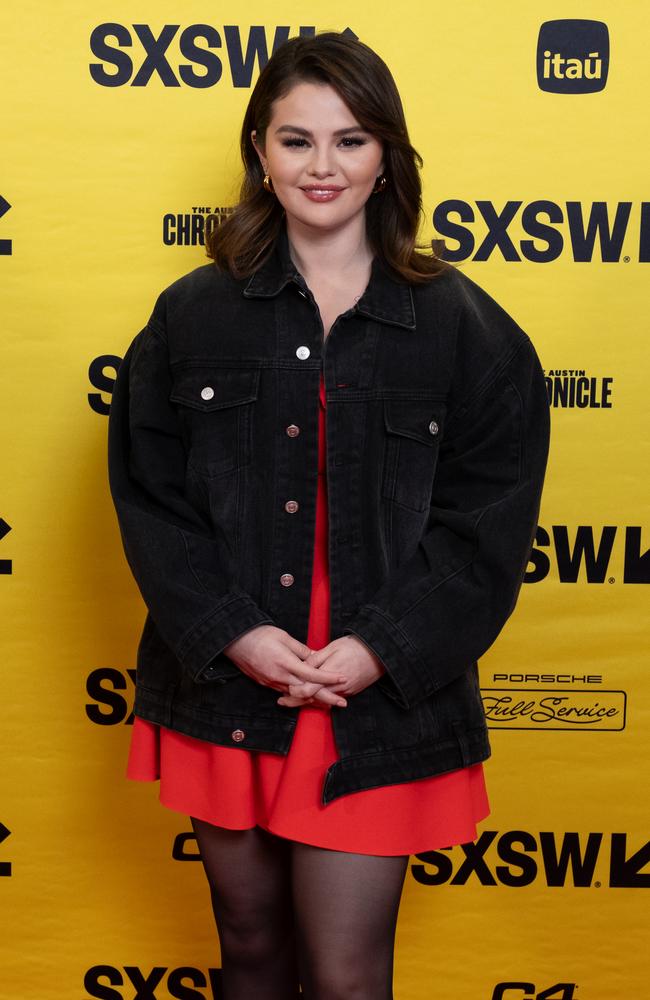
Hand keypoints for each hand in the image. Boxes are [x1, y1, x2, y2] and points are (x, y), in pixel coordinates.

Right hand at [223, 625, 347, 707]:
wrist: (235, 641)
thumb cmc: (260, 635)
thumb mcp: (284, 637)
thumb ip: (301, 649)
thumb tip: (316, 657)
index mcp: (286, 663)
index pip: (312, 674)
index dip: (329, 678)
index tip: (343, 678)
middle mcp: (280, 676)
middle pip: (307, 692)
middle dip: (326, 698)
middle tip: (342, 703)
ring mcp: (272, 682)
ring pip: (297, 696)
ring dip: (313, 699)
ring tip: (329, 702)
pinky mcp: (266, 684)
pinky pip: (286, 693)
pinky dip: (299, 696)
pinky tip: (308, 696)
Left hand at [277, 635, 385, 707]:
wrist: (379, 654)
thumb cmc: (354, 647)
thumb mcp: (333, 648)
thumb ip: (316, 659)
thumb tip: (301, 665)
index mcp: (330, 673)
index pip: (309, 688)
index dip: (295, 691)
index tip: (285, 690)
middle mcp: (337, 686)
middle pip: (313, 698)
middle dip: (296, 701)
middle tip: (282, 701)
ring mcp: (344, 691)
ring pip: (322, 700)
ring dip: (307, 701)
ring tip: (291, 700)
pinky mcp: (350, 692)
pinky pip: (332, 698)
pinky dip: (320, 699)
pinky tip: (310, 698)